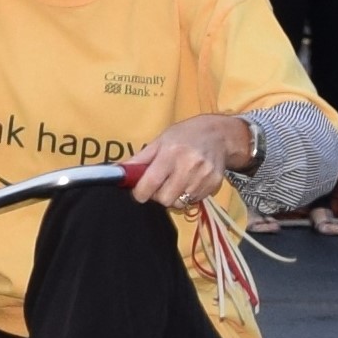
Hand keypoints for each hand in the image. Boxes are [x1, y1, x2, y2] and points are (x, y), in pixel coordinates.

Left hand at [127, 116, 247, 209]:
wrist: (218, 134)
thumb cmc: (184, 136)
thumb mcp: (160, 141)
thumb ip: (139, 159)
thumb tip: (119, 173)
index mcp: (171, 153)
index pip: (151, 183)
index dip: (140, 193)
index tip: (139, 192)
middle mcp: (188, 165)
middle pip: (164, 199)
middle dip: (158, 195)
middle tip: (160, 184)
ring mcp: (203, 176)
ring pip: (179, 203)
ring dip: (173, 197)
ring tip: (176, 181)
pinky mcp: (213, 184)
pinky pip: (193, 201)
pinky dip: (187, 196)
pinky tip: (189, 181)